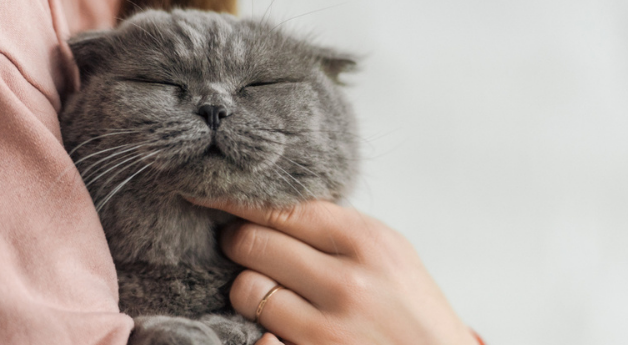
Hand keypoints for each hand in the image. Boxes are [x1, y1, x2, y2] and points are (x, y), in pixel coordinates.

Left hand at [192, 199, 478, 344]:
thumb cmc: (414, 315)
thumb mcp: (391, 257)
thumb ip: (338, 230)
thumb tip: (274, 207)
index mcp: (369, 242)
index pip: (282, 207)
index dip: (238, 200)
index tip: (212, 194)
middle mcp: (347, 282)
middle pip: (252, 242)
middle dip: (237, 242)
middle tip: (239, 246)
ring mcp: (327, 329)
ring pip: (246, 290)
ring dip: (247, 291)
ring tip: (269, 295)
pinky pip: (257, 337)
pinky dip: (259, 331)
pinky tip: (275, 328)